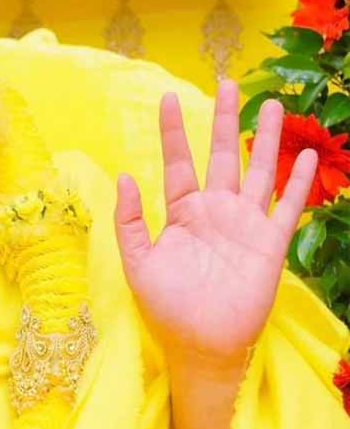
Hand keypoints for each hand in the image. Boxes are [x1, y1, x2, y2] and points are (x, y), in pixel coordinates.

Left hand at [114, 81, 317, 370]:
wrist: (200, 345)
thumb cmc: (165, 306)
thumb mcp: (137, 262)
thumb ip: (128, 220)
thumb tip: (124, 176)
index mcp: (181, 212)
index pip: (178, 162)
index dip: (173, 131)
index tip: (168, 97)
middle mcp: (214, 211)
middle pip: (222, 155)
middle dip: (225, 120)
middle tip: (228, 83)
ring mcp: (244, 225)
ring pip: (257, 172)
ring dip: (264, 140)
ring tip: (271, 104)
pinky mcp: (269, 244)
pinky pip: (286, 207)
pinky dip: (296, 182)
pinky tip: (304, 156)